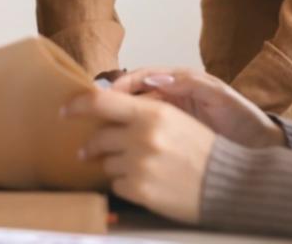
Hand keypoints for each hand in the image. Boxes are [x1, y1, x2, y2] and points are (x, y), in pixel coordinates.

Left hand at [64, 88, 215, 224]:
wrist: (227, 184)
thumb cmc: (201, 150)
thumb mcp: (174, 119)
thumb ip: (141, 113)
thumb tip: (107, 111)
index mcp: (153, 112)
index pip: (100, 101)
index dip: (77, 104)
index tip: (65, 110)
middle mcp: (143, 136)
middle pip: (99, 137)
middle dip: (92, 145)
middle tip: (88, 150)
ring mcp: (140, 164)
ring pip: (107, 163)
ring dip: (115, 165)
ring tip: (138, 168)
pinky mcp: (140, 190)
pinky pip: (117, 185)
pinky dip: (127, 185)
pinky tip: (146, 183)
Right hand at [112, 67, 285, 147]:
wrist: (260, 147)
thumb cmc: (242, 118)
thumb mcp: (219, 96)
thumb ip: (192, 83)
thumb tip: (159, 77)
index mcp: (179, 82)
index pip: (142, 77)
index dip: (122, 83)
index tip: (104, 93)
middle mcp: (170, 97)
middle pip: (132, 95)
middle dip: (109, 101)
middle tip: (88, 111)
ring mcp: (169, 119)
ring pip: (133, 116)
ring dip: (115, 121)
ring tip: (96, 131)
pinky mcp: (170, 138)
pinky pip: (144, 134)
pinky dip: (129, 139)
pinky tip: (118, 149)